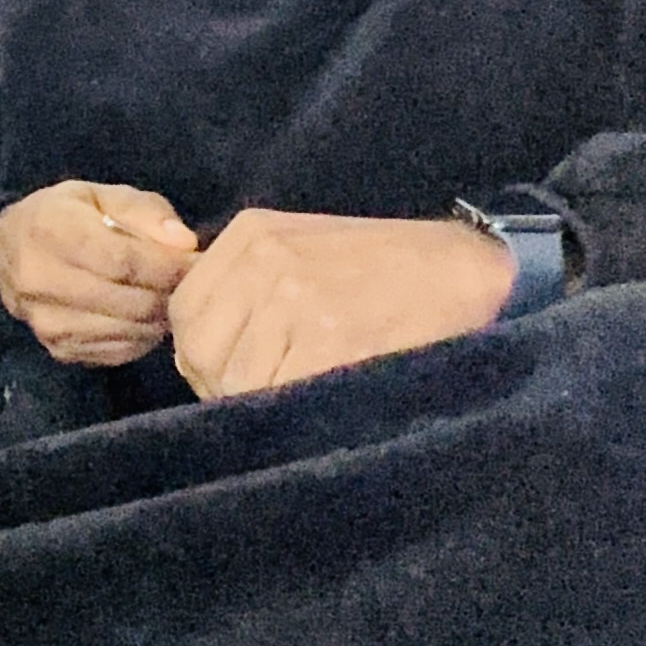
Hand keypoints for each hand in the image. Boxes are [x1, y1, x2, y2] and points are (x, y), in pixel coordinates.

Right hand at [0, 181, 197, 366]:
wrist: (6, 256)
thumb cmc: (61, 217)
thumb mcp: (98, 195)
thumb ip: (143, 210)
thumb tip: (185, 244)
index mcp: (51, 231)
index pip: (122, 260)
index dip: (167, 265)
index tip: (196, 260)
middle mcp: (43, 282)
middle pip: (130, 300)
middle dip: (170, 291)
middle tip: (191, 280)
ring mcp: (50, 324)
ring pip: (130, 330)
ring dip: (161, 315)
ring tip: (169, 294)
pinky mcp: (60, 351)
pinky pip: (121, 350)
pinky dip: (143, 334)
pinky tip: (145, 314)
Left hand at [167, 210, 514, 400]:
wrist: (461, 268)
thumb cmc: (380, 267)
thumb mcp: (299, 249)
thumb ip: (245, 286)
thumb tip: (197, 353)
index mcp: (252, 233)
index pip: (185, 312)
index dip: (201, 355)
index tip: (229, 374)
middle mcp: (266, 260)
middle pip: (201, 351)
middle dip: (221, 387)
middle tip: (262, 397)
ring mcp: (297, 298)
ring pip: (235, 381)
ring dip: (257, 405)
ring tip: (295, 399)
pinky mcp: (332, 338)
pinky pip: (280, 395)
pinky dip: (292, 412)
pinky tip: (320, 402)